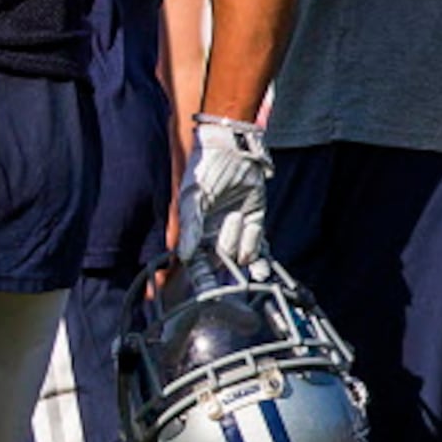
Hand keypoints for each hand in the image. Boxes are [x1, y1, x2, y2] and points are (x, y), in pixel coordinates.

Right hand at [177, 114, 270, 267]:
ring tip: (236, 219)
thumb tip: (182, 256)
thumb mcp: (193, 198)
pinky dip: (257, 247)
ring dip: (243, 245)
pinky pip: (258, 245)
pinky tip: (254, 240)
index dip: (202, 279)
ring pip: (241, 256)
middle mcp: (215, 236)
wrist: (232, 150)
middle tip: (229, 249)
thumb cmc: (205, 171)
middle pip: (220, 265)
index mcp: (195, 234)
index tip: (207, 292)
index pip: (197, 264)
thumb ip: (190, 227)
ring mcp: (237, 231)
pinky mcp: (256, 223)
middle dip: (225, 266)